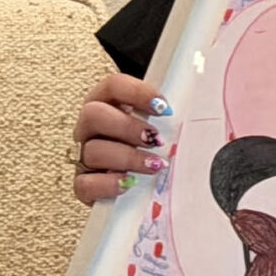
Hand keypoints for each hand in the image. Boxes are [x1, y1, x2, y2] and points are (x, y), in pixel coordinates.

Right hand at [72, 71, 166, 204]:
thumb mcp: (158, 126)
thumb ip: (166, 115)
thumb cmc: (149, 149)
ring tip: (154, 165)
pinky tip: (129, 182)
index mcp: (107, 105)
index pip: (111, 86)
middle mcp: (90, 129)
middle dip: (127, 126)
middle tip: (154, 138)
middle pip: (93, 114)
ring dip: (127, 157)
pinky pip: (85, 184)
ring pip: (91, 151)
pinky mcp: (82, 185)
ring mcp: (82, 157)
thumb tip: (193, 108)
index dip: (137, 92)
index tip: (164, 107)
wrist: (136, 189)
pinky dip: (109, 183)